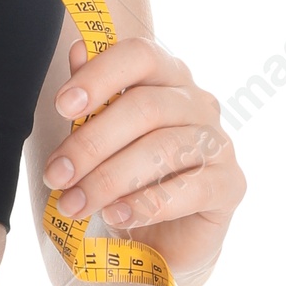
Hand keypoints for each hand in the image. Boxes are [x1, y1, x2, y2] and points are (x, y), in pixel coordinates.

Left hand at [41, 36, 244, 285]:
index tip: (62, 106)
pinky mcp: (230, 185)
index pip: (140, 55)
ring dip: (109, 179)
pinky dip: (146, 205)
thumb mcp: (101, 135)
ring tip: (74, 204)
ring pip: (163, 149)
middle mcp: (198, 103)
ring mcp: (219, 143)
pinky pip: (190, 190)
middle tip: (55, 175)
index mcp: (167, 77)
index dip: (100, 76)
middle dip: (91, 143)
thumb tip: (78, 49)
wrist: (162, 236)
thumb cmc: (127, 176)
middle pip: (145, 107)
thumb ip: (93, 95)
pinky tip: (114, 216)